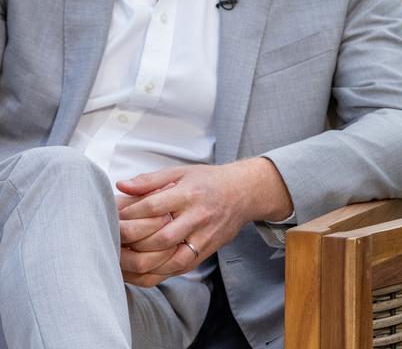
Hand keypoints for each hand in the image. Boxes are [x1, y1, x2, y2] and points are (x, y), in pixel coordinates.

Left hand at [116, 158, 292, 280]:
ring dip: (139, 264)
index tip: (111, 217)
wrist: (244, 193)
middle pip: (159, 238)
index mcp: (189, 194)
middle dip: (129, 242)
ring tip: (119, 260)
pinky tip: (137, 271)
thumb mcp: (181, 172)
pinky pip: (177, 270)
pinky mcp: (205, 252)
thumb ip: (150, 180)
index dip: (128, 215)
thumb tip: (121, 187)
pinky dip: (154, 274)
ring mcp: (203, 238)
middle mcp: (198, 218)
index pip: (152, 207)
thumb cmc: (209, 182)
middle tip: (110, 241)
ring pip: (168, 261)